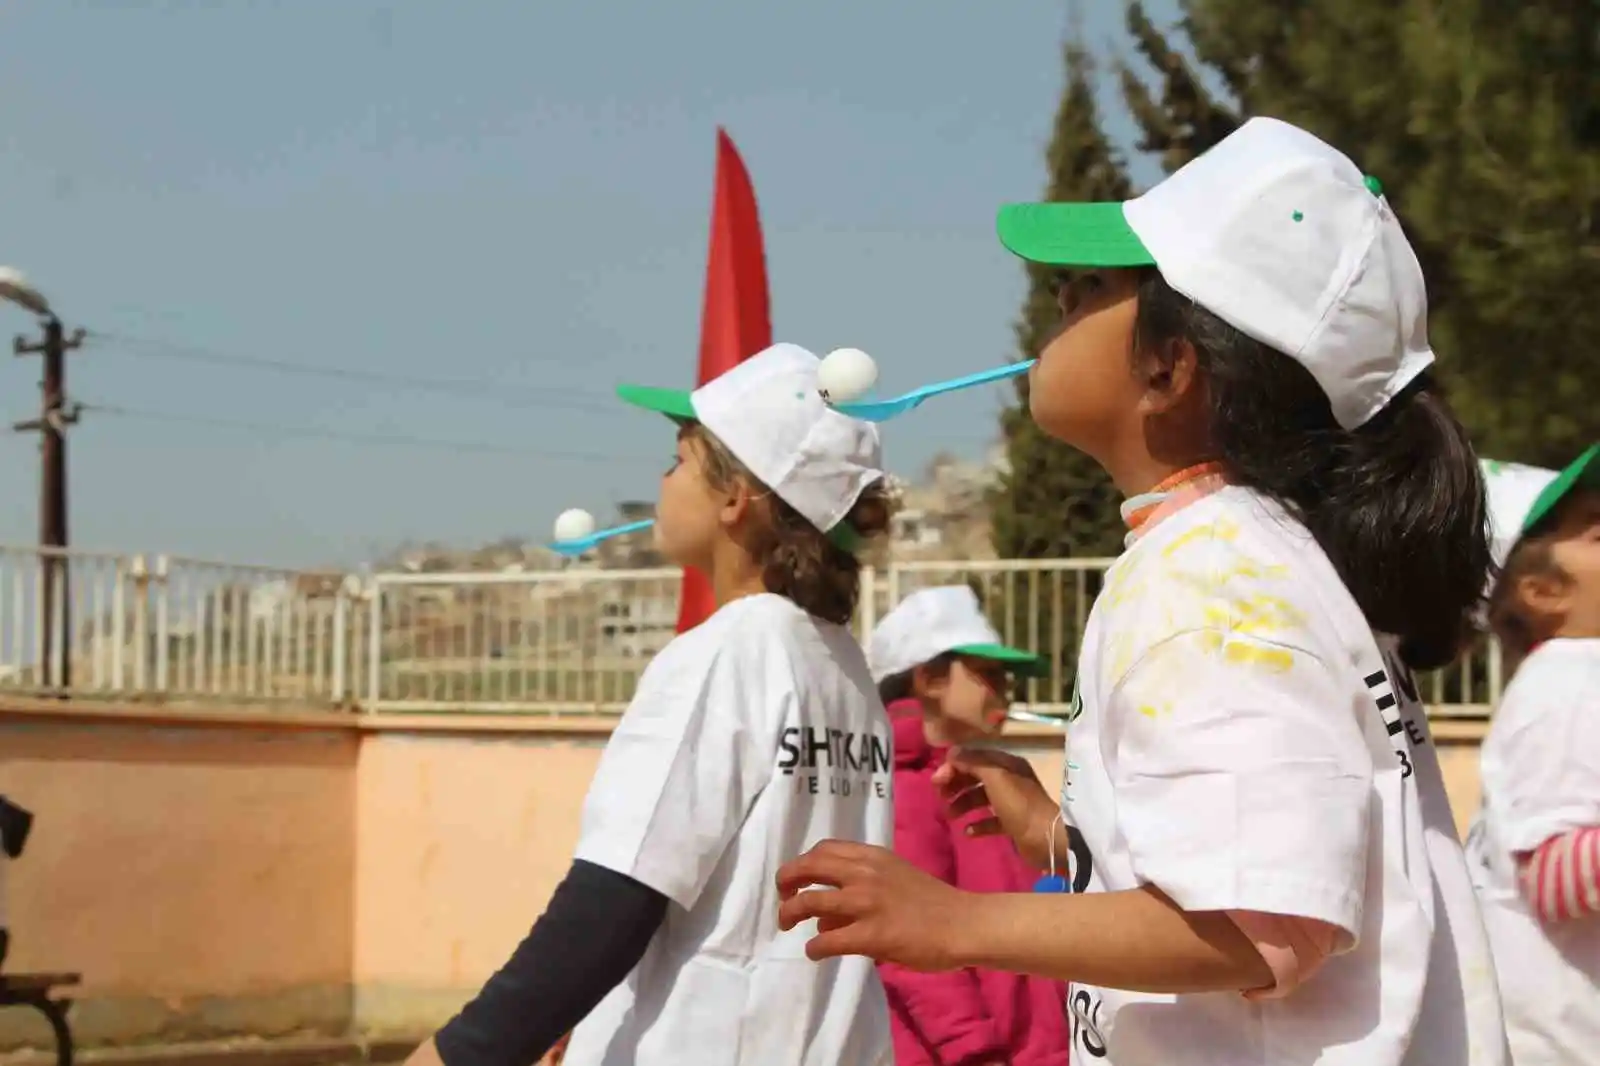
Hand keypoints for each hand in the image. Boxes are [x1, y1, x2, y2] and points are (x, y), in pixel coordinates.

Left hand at [777, 839, 973, 970]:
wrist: (963, 923)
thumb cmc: (933, 902)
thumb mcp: (896, 877)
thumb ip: (863, 883)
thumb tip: (826, 912)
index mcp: (872, 856)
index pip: (823, 849)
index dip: (802, 863)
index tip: (798, 878)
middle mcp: (864, 873)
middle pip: (807, 867)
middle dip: (786, 882)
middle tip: (782, 898)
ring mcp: (866, 903)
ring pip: (809, 902)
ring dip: (790, 914)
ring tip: (787, 925)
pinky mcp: (871, 934)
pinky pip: (827, 941)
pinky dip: (814, 948)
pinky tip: (815, 953)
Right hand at [933, 747, 1059, 867]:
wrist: (1045, 838)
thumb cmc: (1019, 804)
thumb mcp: (995, 777)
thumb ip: (973, 762)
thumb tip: (951, 752)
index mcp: (1007, 764)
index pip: (975, 758)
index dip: (954, 766)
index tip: (937, 780)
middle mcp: (1009, 779)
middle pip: (976, 777)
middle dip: (956, 784)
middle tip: (940, 796)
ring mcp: (1011, 802)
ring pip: (980, 798)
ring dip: (963, 804)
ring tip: (950, 815)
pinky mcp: (1012, 823)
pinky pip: (990, 820)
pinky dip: (977, 824)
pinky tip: (968, 832)